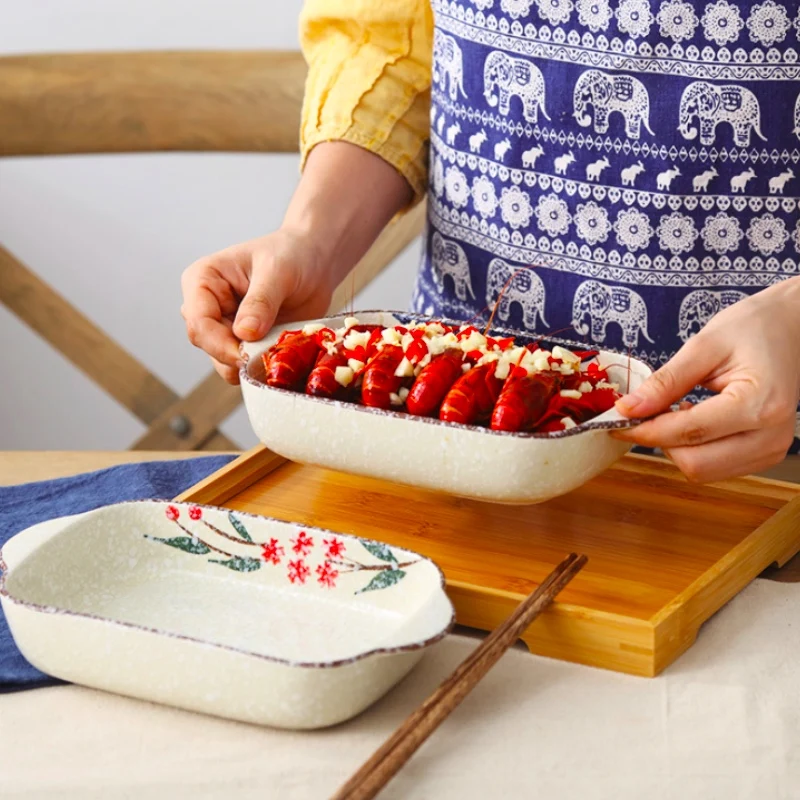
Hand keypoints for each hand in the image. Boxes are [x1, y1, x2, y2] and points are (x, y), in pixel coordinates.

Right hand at [180, 141, 413, 383]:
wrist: (320, 257)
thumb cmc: (297, 252)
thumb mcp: (280, 270)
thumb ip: (262, 300)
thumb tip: (243, 333)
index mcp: (202, 281)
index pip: (195, 321)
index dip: (217, 342)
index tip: (246, 352)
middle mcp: (209, 305)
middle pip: (207, 346)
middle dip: (234, 357)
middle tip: (269, 359)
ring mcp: (228, 326)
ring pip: (226, 362)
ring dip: (252, 366)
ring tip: (284, 352)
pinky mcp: (249, 341)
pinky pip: (249, 365)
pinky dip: (266, 367)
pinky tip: (286, 358)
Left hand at [612, 277, 799, 481]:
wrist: (793, 327)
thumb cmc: (754, 327)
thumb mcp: (703, 345)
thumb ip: (666, 381)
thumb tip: (628, 409)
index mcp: (759, 404)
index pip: (688, 433)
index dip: (644, 430)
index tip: (617, 419)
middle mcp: (771, 434)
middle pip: (695, 464)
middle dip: (660, 441)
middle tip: (645, 413)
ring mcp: (773, 449)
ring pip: (704, 472)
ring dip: (677, 447)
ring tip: (676, 410)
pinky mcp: (767, 454)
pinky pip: (717, 468)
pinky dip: (695, 450)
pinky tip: (694, 421)